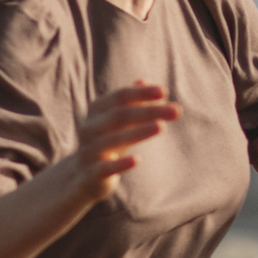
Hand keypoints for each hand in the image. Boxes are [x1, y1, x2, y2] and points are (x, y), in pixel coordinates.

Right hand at [53, 82, 179, 209]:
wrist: (81, 178)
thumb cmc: (106, 143)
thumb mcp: (118, 123)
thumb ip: (131, 103)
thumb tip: (146, 80)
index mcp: (96, 111)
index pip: (120, 97)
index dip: (141, 93)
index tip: (164, 91)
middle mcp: (89, 128)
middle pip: (119, 115)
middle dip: (148, 111)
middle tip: (176, 111)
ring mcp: (88, 151)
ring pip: (112, 140)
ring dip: (138, 132)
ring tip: (162, 127)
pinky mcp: (89, 174)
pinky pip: (104, 168)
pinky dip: (120, 163)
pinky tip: (137, 160)